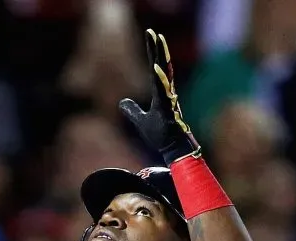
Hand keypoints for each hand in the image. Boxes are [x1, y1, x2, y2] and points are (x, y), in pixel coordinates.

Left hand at [119, 29, 199, 164]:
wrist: (174, 151)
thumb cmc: (161, 136)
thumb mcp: (141, 121)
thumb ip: (132, 110)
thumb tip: (121, 102)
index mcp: (161, 94)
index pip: (156, 69)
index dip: (153, 52)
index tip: (151, 35)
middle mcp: (167, 95)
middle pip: (162, 67)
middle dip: (157, 50)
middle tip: (153, 33)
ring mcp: (169, 102)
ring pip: (164, 77)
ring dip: (161, 60)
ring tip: (157, 44)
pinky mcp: (169, 111)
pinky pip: (164, 93)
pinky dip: (160, 80)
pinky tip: (156, 68)